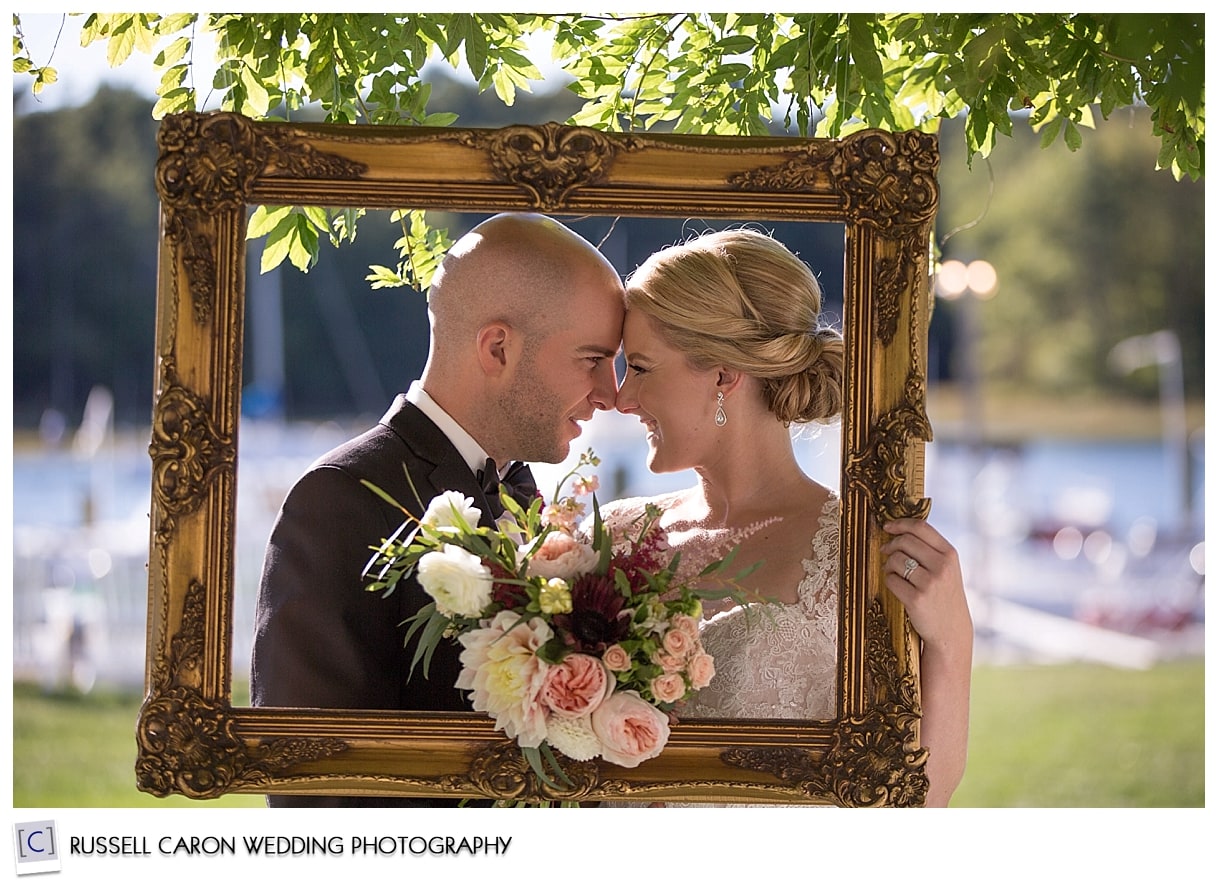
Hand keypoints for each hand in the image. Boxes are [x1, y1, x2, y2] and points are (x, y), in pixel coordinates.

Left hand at [879, 518, 971, 651]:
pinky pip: (891, 580)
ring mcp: (930, 583)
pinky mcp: (916, 599)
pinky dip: (889, 581)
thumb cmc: (944, 596)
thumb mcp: (947, 569)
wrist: (951, 630)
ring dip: (888, 565)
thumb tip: (898, 532)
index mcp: (950, 554)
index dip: (900, 523)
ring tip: (893, 572)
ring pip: (895, 560)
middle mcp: (942, 566)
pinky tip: (897, 587)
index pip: (921, 527)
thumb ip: (930, 550)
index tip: (887, 526)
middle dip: (890, 545)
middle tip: (885, 551)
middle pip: (905, 541)